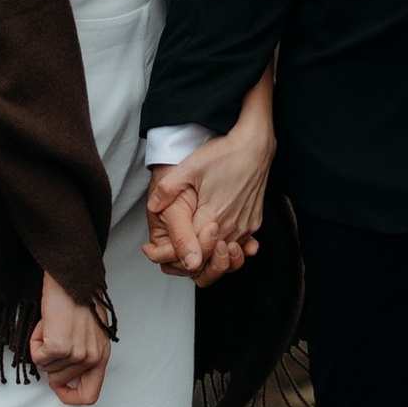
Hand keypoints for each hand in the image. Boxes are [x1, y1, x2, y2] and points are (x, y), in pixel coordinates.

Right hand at [31, 273, 109, 406]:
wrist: (72, 279)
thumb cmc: (79, 299)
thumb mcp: (91, 334)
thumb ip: (84, 356)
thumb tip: (64, 375)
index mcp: (101, 356)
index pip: (90, 395)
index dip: (70, 397)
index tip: (58, 387)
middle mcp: (92, 358)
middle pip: (59, 380)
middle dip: (50, 362)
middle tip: (53, 337)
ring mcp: (76, 354)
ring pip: (46, 367)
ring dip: (42, 348)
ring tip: (52, 326)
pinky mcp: (59, 347)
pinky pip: (36, 356)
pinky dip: (35, 341)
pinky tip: (46, 325)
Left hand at [144, 100, 273, 284]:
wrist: (255, 146)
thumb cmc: (224, 155)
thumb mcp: (190, 167)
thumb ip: (168, 189)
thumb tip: (153, 207)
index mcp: (212, 216)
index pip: (191, 252)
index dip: (173, 255)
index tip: (158, 250)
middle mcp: (230, 226)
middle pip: (209, 259)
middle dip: (189, 260)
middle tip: (171, 255)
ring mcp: (245, 226)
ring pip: (225, 256)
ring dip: (209, 256)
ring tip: (192, 248)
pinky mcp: (254, 223)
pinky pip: (239, 245)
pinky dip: (226, 247)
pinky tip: (215, 239)